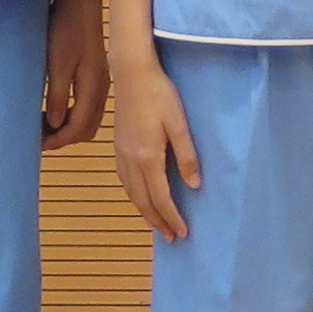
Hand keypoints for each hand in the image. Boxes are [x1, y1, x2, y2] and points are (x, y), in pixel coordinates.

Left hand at [43, 0, 108, 150]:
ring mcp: (101, 82)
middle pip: (87, 129)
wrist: (80, 2)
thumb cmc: (66, 29)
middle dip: (64, 138)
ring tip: (43, 126)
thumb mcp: (57, 63)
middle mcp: (102, 89)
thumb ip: (58, 95)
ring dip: (68, 128)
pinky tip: (56, 110)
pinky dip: (73, 116)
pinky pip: (88, 107)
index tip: (36, 144)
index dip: (58, 141)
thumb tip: (56, 125)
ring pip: (88, 119)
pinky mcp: (96, 76)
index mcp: (93, 87)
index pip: (79, 127)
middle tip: (38, 137)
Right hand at [112, 54, 202, 241]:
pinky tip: (140, 196)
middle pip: (143, 202)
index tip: (182, 233)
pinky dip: (134, 196)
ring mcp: (121, 154)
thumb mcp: (180, 123)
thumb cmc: (160, 94)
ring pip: (131, 193)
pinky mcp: (118, 147)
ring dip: (144, 212)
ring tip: (157, 224)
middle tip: (170, 238)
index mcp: (148, 157)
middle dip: (157, 222)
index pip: (161, 198)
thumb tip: (194, 185)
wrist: (131, 73)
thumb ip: (187, 156)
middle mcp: (131, 161)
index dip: (172, 218)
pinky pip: (124, 181)